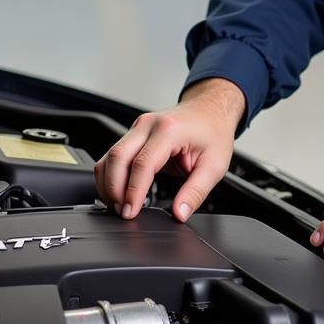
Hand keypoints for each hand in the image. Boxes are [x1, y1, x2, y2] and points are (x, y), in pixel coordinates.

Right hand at [93, 78, 244, 222]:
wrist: (211, 110)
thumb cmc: (214, 132)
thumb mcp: (214, 165)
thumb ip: (196, 191)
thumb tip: (180, 214)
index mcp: (170, 130)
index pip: (142, 164)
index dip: (133, 192)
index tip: (130, 213)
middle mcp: (149, 124)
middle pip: (118, 157)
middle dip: (115, 189)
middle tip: (123, 212)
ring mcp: (139, 126)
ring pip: (110, 156)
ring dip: (108, 184)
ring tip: (119, 205)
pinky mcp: (134, 133)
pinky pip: (113, 155)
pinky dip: (110, 175)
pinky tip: (118, 191)